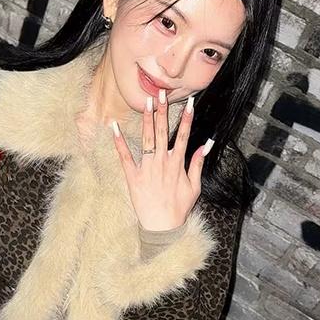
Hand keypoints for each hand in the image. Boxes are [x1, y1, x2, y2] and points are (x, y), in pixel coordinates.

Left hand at [111, 91, 213, 230]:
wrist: (163, 226)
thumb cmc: (179, 208)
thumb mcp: (195, 187)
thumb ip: (198, 164)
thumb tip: (206, 145)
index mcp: (177, 164)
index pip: (183, 136)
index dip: (187, 118)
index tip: (189, 103)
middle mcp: (162, 162)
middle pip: (163, 131)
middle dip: (163, 111)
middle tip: (162, 93)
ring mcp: (147, 168)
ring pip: (147, 139)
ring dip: (146, 119)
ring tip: (146, 102)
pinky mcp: (133, 176)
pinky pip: (125, 156)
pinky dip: (119, 142)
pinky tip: (114, 127)